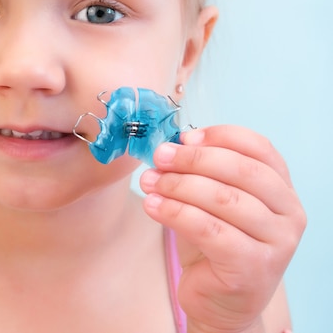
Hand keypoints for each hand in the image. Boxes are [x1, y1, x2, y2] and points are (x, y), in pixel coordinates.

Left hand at [139, 125, 305, 332]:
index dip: (219, 136)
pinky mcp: (252, 266)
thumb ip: (201, 175)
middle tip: (159, 157)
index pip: (258, 148)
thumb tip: (169, 147)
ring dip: (178, 185)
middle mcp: (289, 214)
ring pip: (223, 198)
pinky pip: (208, 229)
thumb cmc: (215, 246)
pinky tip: (153, 206)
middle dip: (193, 159)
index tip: (184, 137)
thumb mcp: (212, 203)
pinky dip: (175, 212)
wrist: (220, 302)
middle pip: (240, 170)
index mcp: (282, 189)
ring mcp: (276, 242)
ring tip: (149, 182)